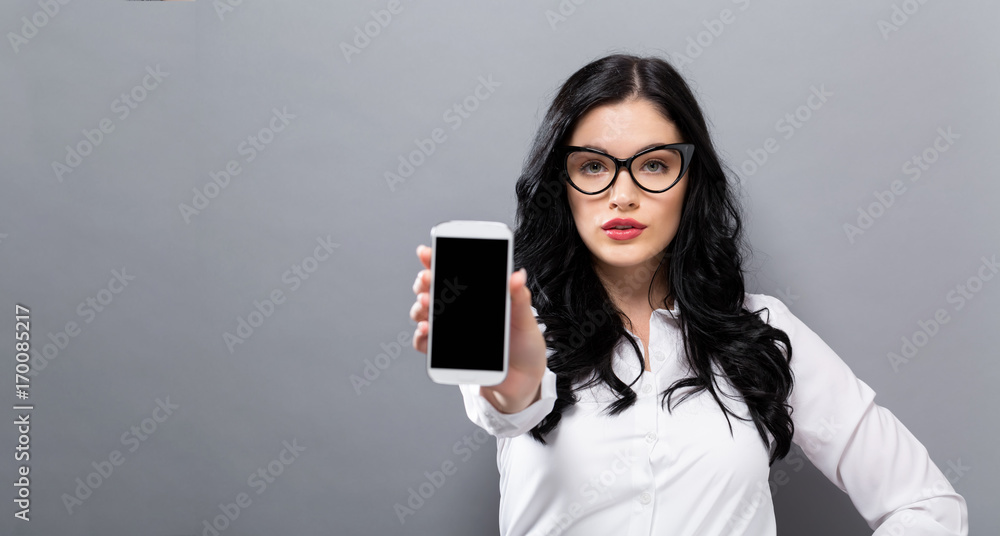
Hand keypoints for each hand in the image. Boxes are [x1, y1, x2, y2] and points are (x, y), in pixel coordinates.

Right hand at [410, 244, 547, 412]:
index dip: (435, 260)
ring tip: (426, 304)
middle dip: (424, 282)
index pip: (451, 272)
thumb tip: (517, 276)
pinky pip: (425, 344)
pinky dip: (421, 337)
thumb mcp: (525, 318)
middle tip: (427, 279)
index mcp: (476, 297)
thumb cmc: (524, 343)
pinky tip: (426, 330)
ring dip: (420, 307)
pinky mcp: (446, 354)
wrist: (524, 377)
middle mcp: (459, 311)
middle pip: (431, 290)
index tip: (425, 253)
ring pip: (422, 314)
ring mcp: (450, 331)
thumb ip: (518, 297)